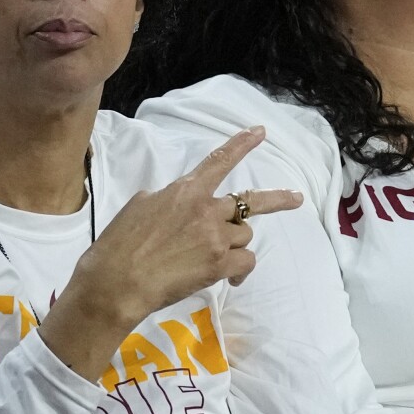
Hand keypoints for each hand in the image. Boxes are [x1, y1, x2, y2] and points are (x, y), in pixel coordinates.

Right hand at [42, 126, 302, 378]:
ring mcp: (215, 236)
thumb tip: (179, 205)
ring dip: (234, 246)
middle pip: (249, 203)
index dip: (242, 144)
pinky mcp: (219, 264)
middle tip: (296, 198)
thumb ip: (168, 200)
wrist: (117, 281)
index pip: (218, 161)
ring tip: (214, 259)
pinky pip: (246, 262)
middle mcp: (205, 209)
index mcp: (184, 191)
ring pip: (244, 236)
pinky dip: (239, 271)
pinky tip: (227, 278)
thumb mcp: (140, 206)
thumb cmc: (118, 246)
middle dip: (276, 200)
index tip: (260, 132)